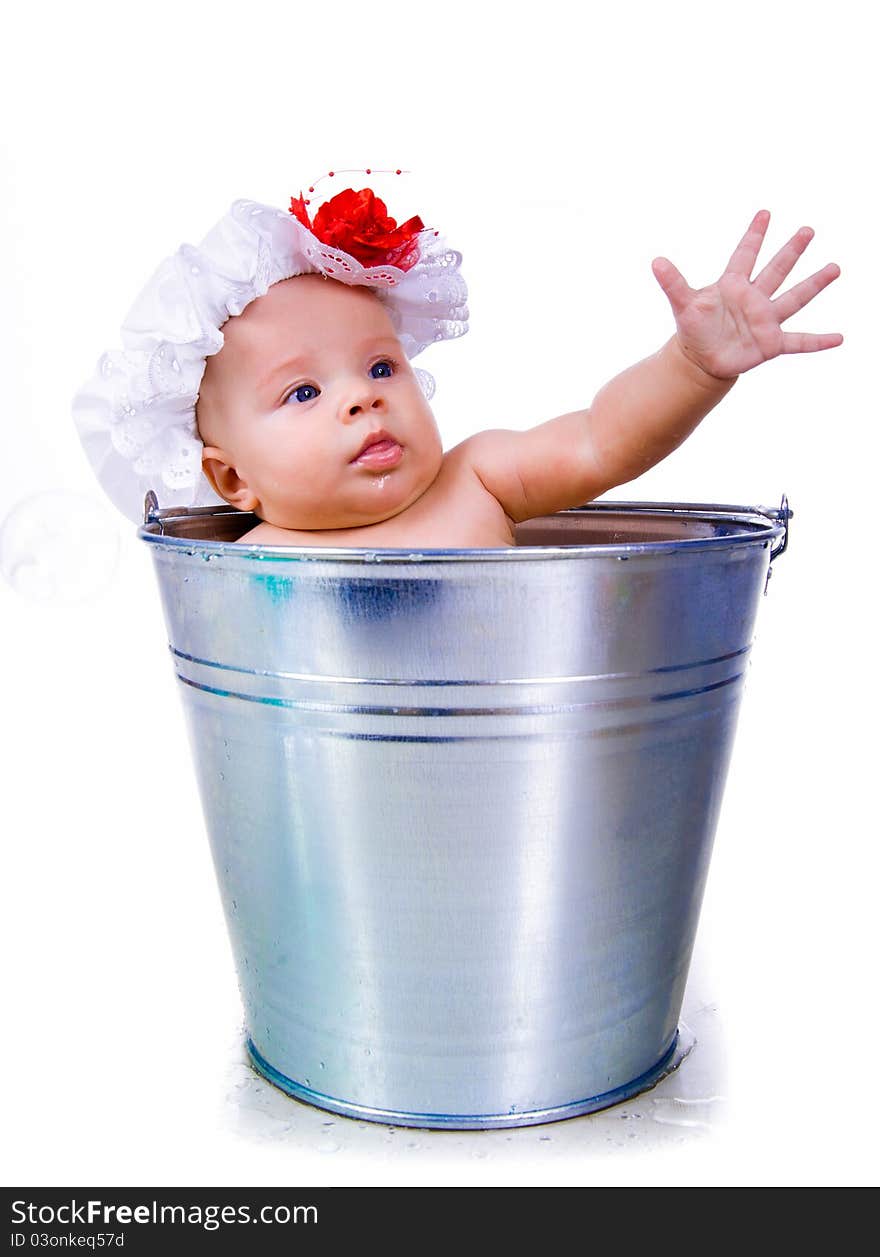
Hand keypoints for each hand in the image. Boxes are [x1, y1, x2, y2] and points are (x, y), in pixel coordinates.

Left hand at [652, 210, 841, 379]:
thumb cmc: (693, 329)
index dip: (754, 235)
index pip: (745, 255)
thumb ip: (672, 283)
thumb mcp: (682, 304)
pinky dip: (818, 341)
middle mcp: (754, 298)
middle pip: (776, 269)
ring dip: (814, 284)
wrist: (702, 359)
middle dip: (791, 250)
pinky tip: (838, 338)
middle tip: (807, 229)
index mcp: (733, 285)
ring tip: (834, 268)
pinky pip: (800, 342)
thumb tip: (655, 261)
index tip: (764, 213)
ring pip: (794, 298)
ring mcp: (765, 320)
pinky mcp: (771, 343)